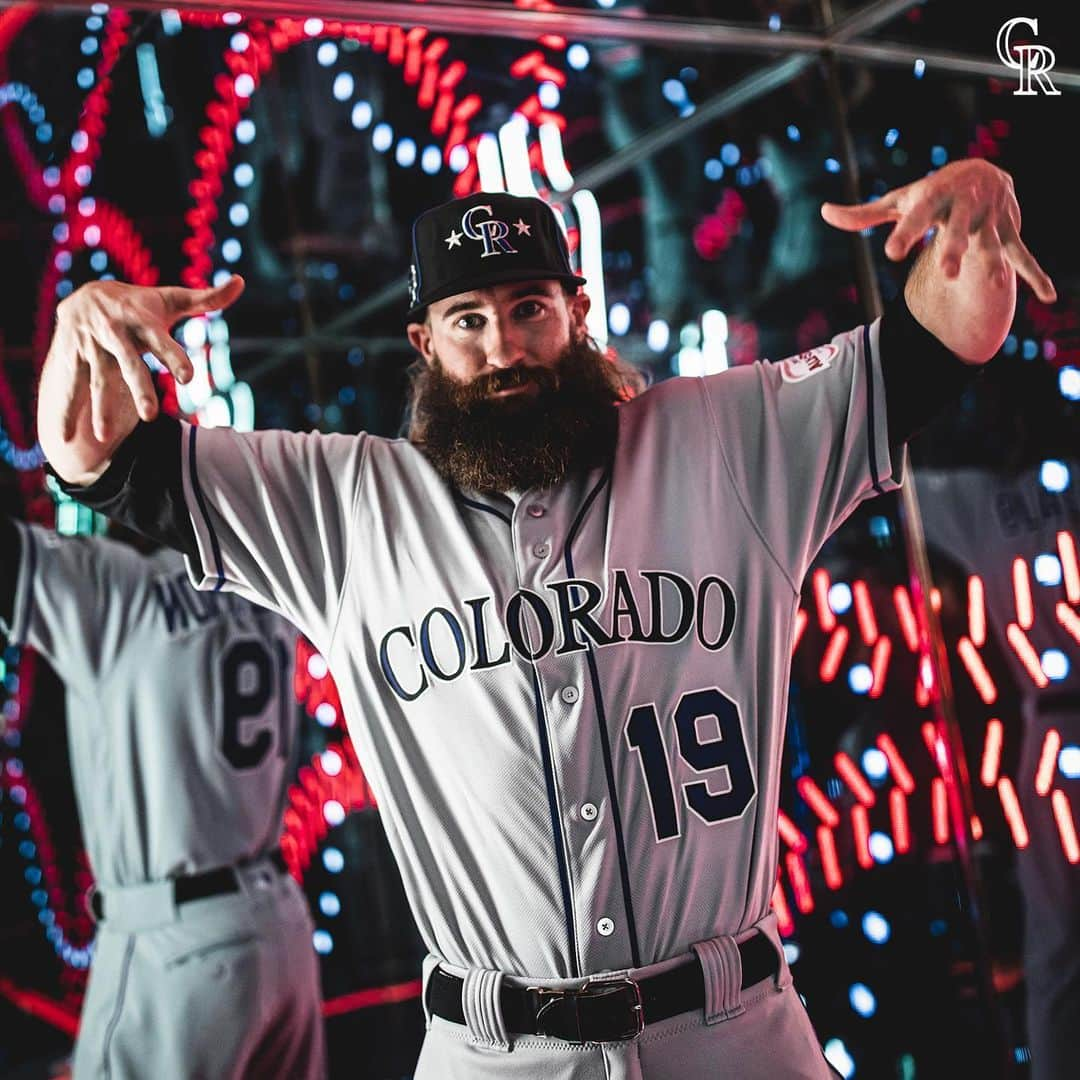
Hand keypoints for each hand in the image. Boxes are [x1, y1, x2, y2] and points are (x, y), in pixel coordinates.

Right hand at [50, 275, 244, 442]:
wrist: (85, 296)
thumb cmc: (141, 305)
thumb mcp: (171, 300)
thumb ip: (207, 299)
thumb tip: (241, 281)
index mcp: (141, 319)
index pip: (160, 340)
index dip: (173, 357)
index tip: (189, 377)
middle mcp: (114, 332)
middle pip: (128, 364)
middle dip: (138, 389)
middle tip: (150, 416)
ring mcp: (90, 346)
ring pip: (96, 379)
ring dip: (99, 407)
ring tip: (104, 436)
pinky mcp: (72, 357)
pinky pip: (69, 385)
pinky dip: (64, 410)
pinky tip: (62, 436)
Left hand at [820, 159, 1055, 304]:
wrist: (979, 172)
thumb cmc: (928, 193)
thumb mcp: (898, 202)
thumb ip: (863, 215)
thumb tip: (824, 212)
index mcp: (933, 198)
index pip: (916, 217)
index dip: (905, 233)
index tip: (891, 252)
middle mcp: (964, 206)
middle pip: (958, 229)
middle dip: (954, 249)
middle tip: (945, 273)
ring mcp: (989, 218)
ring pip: (990, 242)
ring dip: (991, 261)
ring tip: (993, 284)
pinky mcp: (1008, 231)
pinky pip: (1022, 256)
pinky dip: (1035, 275)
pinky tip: (1047, 296)